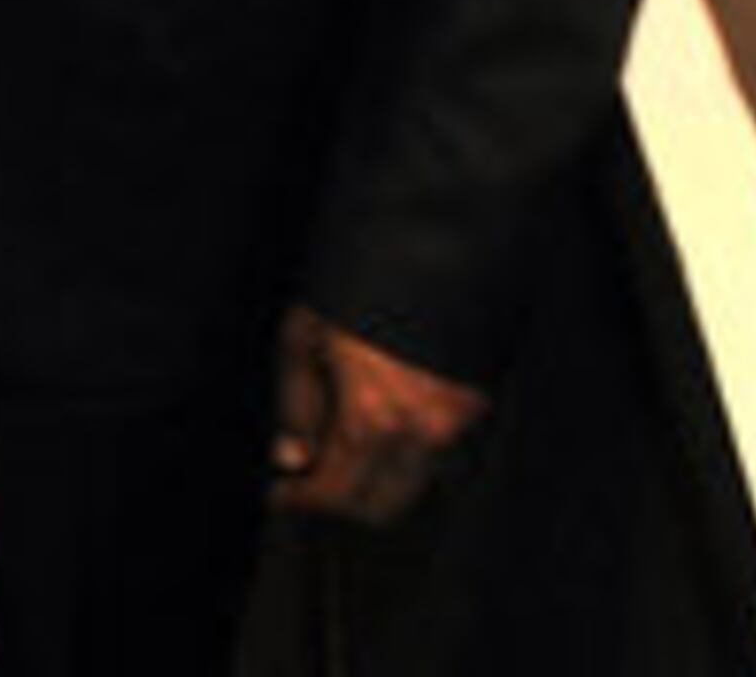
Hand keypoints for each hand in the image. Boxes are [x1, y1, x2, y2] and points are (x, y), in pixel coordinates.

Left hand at [268, 303, 487, 524]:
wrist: (422, 249)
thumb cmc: (353, 289)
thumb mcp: (303, 340)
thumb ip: (296, 407)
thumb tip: (291, 456)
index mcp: (371, 418)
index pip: (337, 493)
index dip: (303, 500)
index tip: (282, 493)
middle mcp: (419, 430)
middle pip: (381, 506)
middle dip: (341, 501)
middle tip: (310, 481)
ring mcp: (453, 421)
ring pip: (414, 485)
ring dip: (375, 482)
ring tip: (341, 453)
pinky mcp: (473, 405)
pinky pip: (436, 455)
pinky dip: (405, 457)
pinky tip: (379, 432)